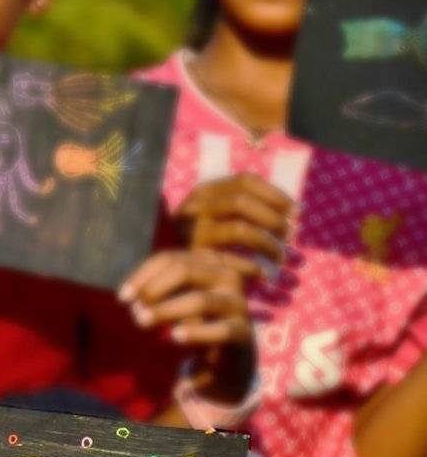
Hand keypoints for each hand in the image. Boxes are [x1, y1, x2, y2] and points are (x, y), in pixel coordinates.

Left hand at [120, 249, 254, 348]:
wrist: (229, 353)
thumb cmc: (197, 319)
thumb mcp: (176, 298)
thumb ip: (156, 290)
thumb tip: (129, 296)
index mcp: (209, 262)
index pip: (170, 258)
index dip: (142, 275)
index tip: (122, 297)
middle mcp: (227, 276)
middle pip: (185, 270)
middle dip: (154, 289)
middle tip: (134, 310)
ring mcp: (237, 303)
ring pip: (200, 300)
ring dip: (166, 310)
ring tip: (142, 321)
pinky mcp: (243, 331)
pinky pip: (220, 330)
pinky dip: (196, 332)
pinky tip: (175, 336)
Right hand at [175, 173, 293, 270]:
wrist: (161, 271)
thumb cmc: (198, 242)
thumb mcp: (214, 215)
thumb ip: (240, 207)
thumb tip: (290, 210)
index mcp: (204, 190)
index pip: (245, 180)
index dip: (275, 194)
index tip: (296, 211)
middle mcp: (195, 207)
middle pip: (243, 202)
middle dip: (272, 218)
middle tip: (289, 236)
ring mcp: (191, 231)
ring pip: (240, 229)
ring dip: (267, 244)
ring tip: (280, 258)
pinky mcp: (191, 257)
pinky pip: (230, 259)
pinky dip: (251, 266)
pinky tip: (262, 275)